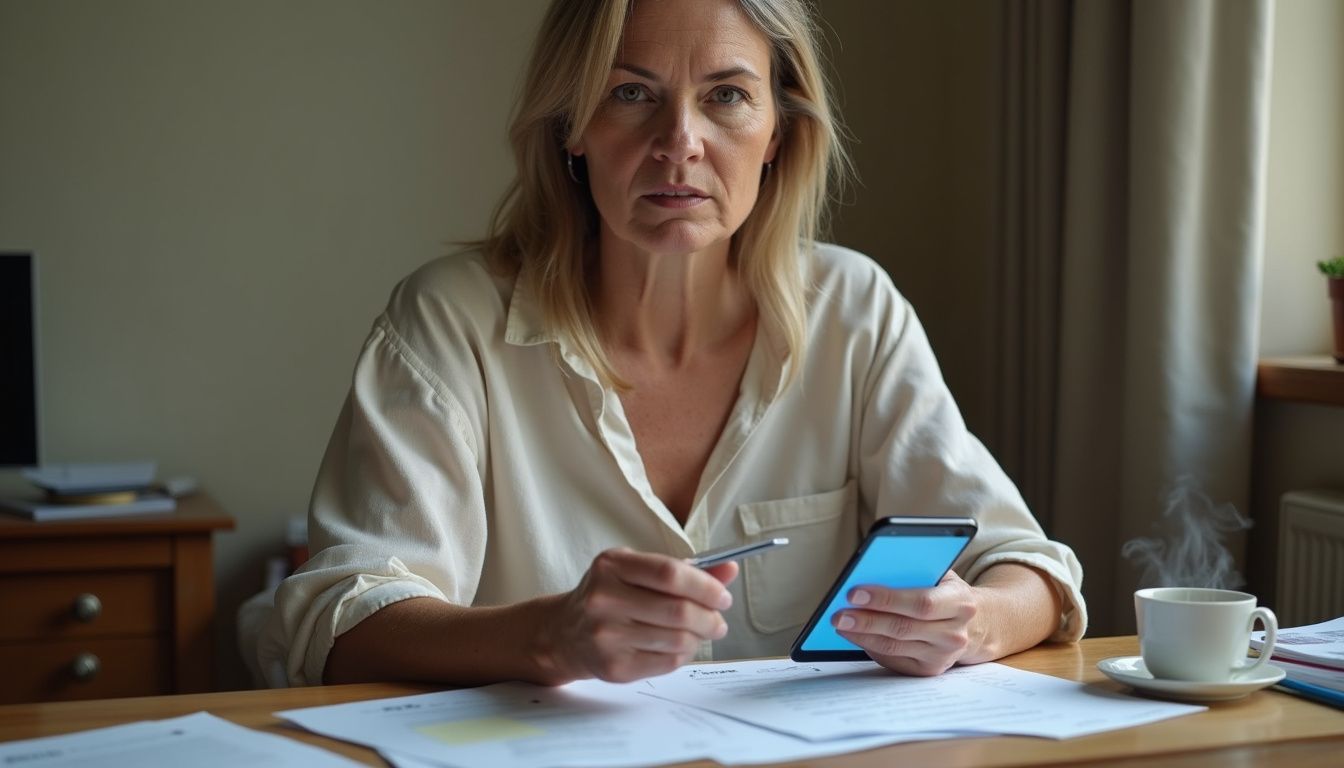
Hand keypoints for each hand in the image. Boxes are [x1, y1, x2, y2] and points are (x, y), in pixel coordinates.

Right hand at [536, 548, 738, 683]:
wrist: (565, 633)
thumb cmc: (610, 596)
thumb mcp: (637, 571)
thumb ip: (684, 571)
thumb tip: (729, 570)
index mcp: (612, 565)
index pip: (669, 574)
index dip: (704, 586)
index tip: (722, 596)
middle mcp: (604, 599)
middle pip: (677, 610)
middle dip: (710, 617)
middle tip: (718, 620)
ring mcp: (606, 635)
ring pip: (677, 639)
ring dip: (699, 637)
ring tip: (701, 633)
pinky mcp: (614, 666)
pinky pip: (667, 662)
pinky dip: (683, 654)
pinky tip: (680, 646)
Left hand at [832, 570, 981, 675]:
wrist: (975, 625)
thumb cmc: (946, 592)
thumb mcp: (941, 575)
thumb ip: (914, 572)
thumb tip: (869, 570)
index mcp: (960, 603)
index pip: (921, 602)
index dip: (886, 599)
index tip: (854, 592)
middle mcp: (954, 633)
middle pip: (903, 627)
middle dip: (866, 620)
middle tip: (838, 613)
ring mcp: (942, 656)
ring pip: (894, 646)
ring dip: (862, 635)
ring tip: (840, 623)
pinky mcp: (929, 670)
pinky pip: (893, 659)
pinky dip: (870, 646)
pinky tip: (854, 635)